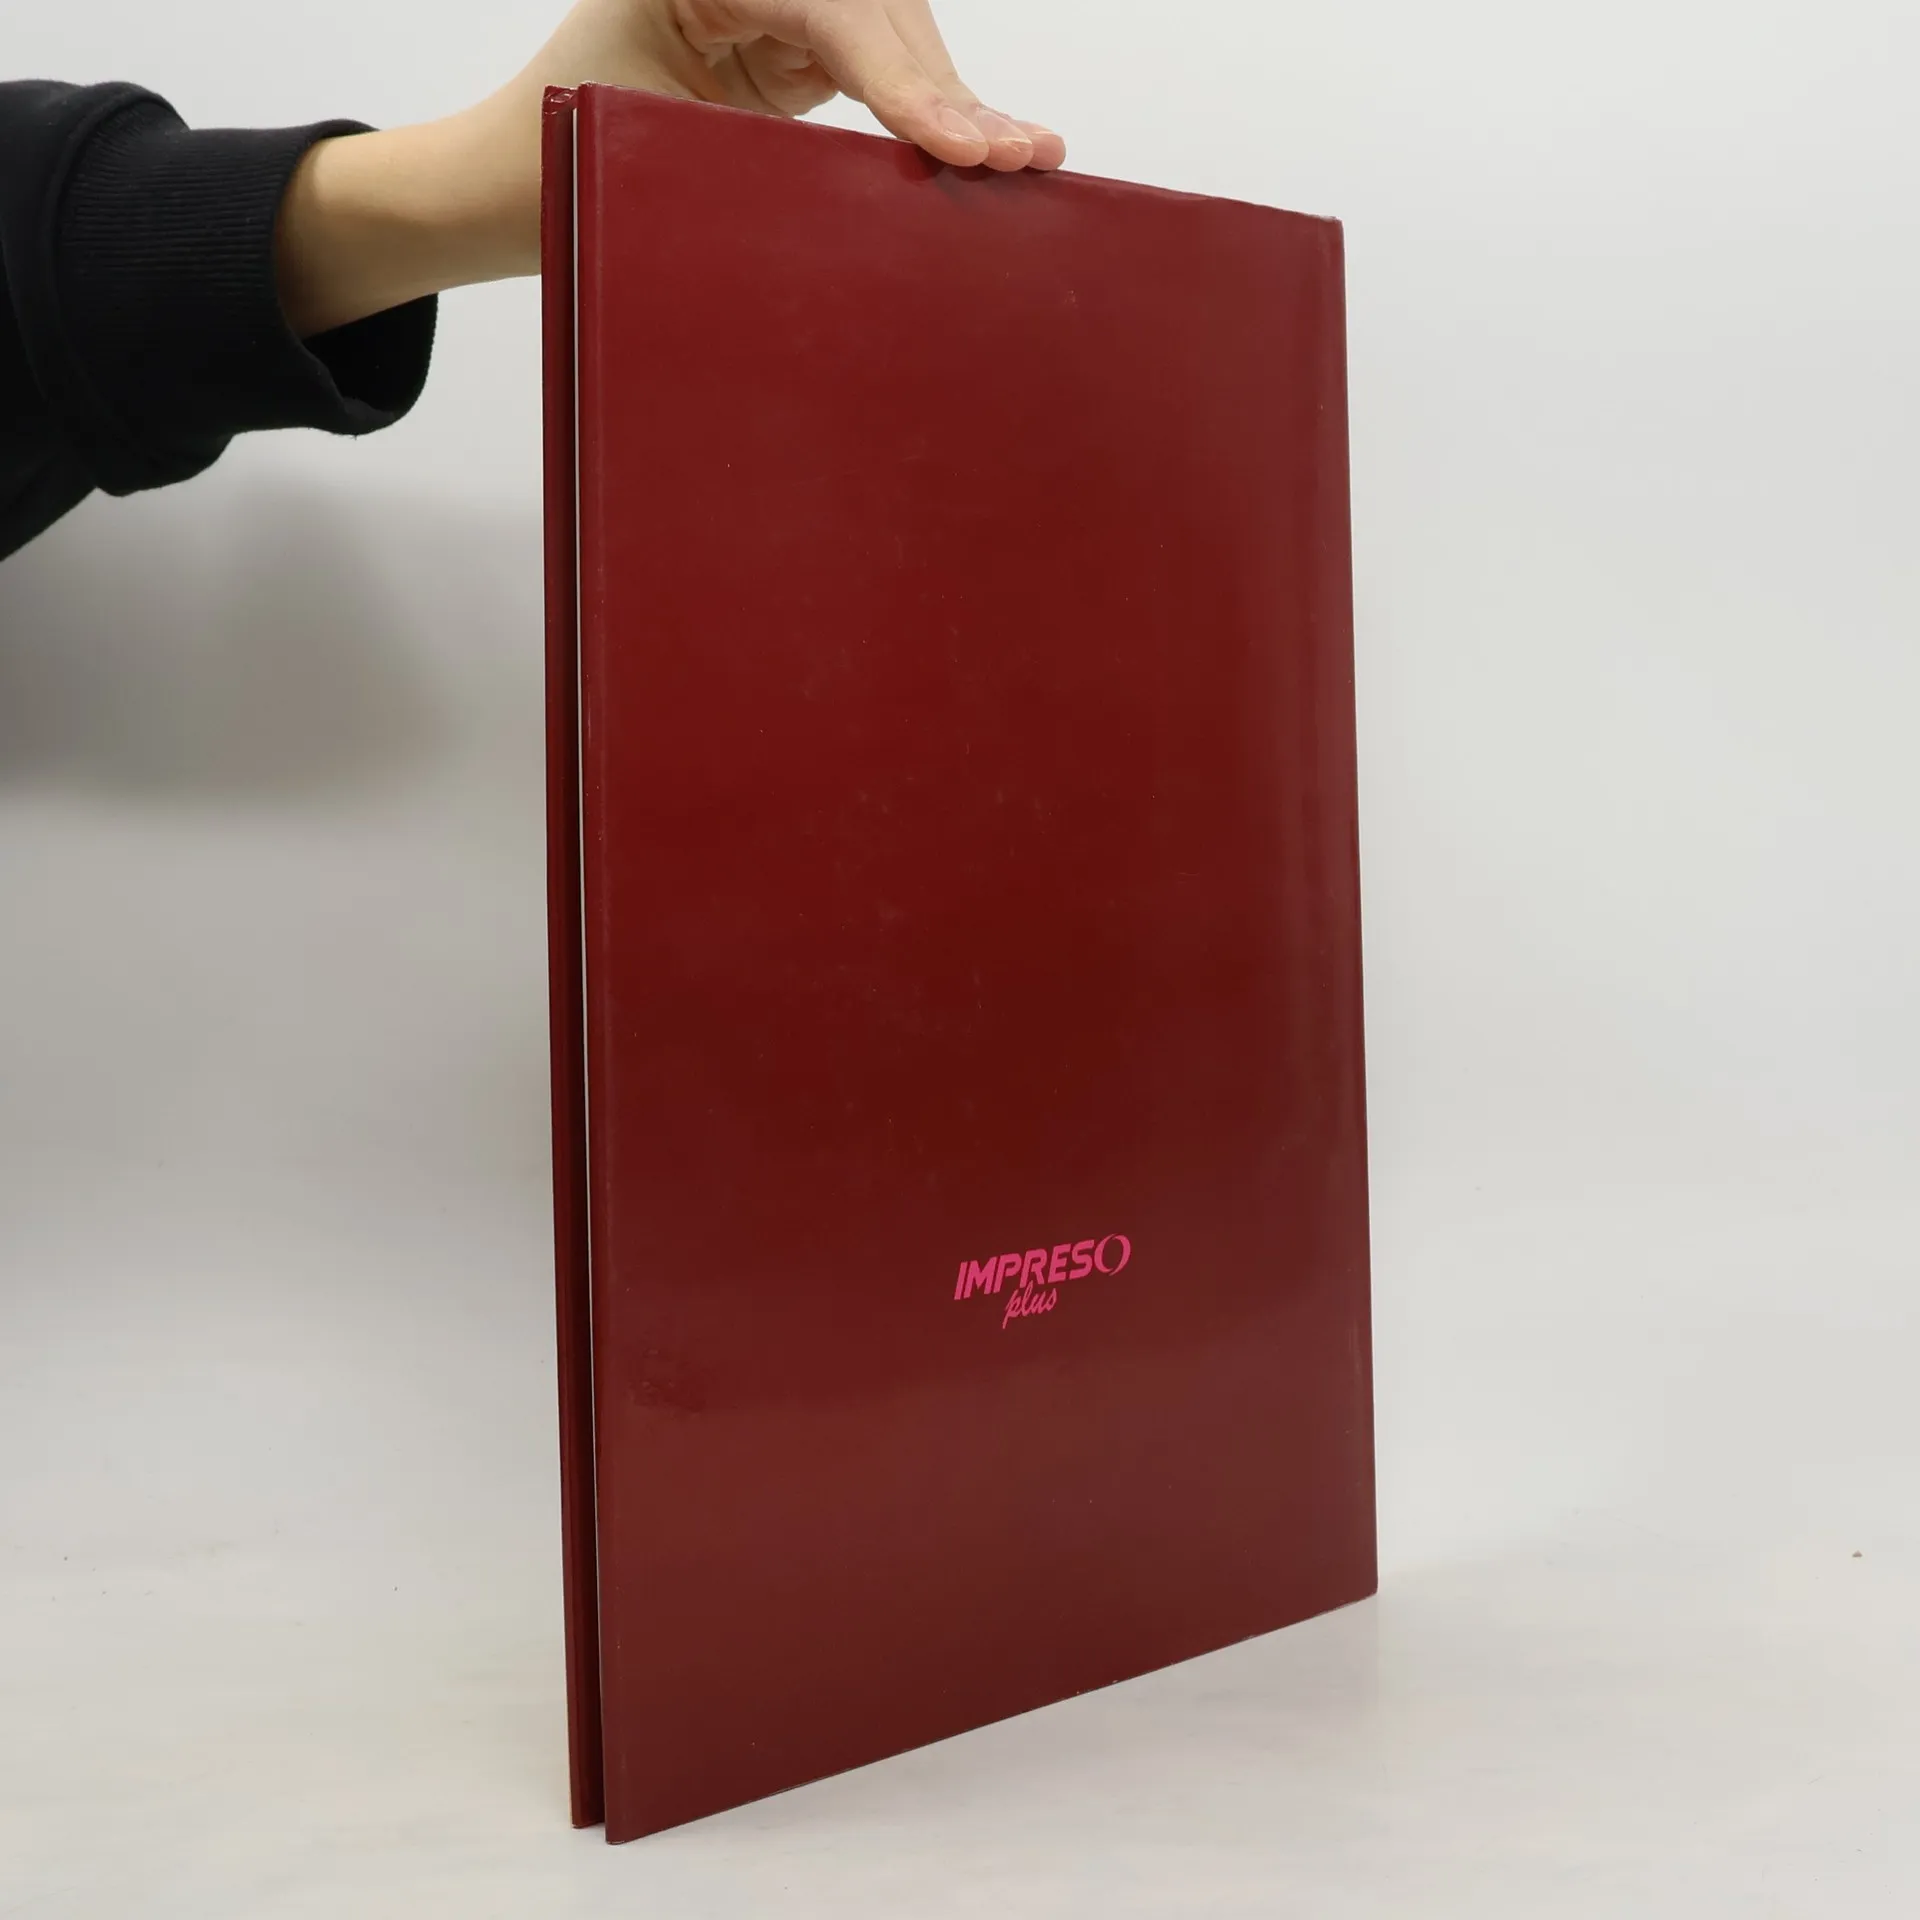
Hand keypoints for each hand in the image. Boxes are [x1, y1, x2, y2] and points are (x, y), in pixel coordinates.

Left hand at [277, 0, 1063, 336]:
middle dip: (943, 89)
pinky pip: (875, 70)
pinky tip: (982, 145)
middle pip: (874, 11)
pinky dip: (926, 114)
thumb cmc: (544, 167)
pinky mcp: (787, 50)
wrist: (498, 188)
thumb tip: (883, 187)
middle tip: (1015, 154)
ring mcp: (766, 6)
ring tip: (1023, 157)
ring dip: (951, 103)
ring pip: (888, 35)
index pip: (828, 10)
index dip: (902, 77)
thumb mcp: (650, 156)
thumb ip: (763, 159)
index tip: (956, 143)